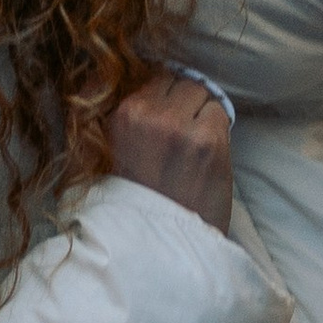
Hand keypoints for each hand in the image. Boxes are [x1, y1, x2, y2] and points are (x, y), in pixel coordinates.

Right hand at [110, 73, 233, 236]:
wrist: (158, 247)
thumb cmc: (131, 204)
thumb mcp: (103, 156)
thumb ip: (114, 116)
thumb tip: (122, 79)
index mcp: (118, 116)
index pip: (149, 75)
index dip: (161, 94)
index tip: (166, 112)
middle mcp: (147, 114)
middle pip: (178, 80)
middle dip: (182, 100)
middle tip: (182, 131)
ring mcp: (180, 126)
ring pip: (202, 92)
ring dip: (202, 112)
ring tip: (195, 143)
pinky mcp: (209, 142)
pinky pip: (220, 112)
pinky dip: (217, 128)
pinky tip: (207, 153)